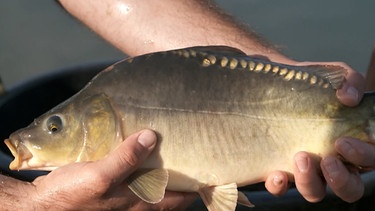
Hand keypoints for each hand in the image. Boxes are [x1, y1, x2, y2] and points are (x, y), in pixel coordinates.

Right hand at [29, 130, 196, 209]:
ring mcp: (124, 200)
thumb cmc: (69, 197)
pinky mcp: (112, 191)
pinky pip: (136, 181)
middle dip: (181, 176)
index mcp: (139, 205)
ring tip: (169, 149)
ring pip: (153, 186)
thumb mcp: (98, 177)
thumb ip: (125, 159)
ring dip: (162, 170)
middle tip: (191, 153)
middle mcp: (136, 205)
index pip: (179, 198)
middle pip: (169, 192)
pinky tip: (140, 152)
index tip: (206, 168)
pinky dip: (144, 168)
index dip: (195, 185)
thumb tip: (151, 137)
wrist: (39, 207)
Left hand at [265, 62, 371, 202]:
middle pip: (349, 188)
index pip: (370, 161)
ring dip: (310, 183)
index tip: (343, 141)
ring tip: (300, 157)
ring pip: (315, 192)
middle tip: (327, 159)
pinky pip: (280, 188)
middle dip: (341, 179)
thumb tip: (348, 98)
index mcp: (353, 143)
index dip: (365, 157)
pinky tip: (276, 174)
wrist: (273, 83)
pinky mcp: (278, 168)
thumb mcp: (335, 74)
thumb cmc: (311, 82)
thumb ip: (351, 81)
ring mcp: (304, 168)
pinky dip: (279, 186)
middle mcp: (332, 161)